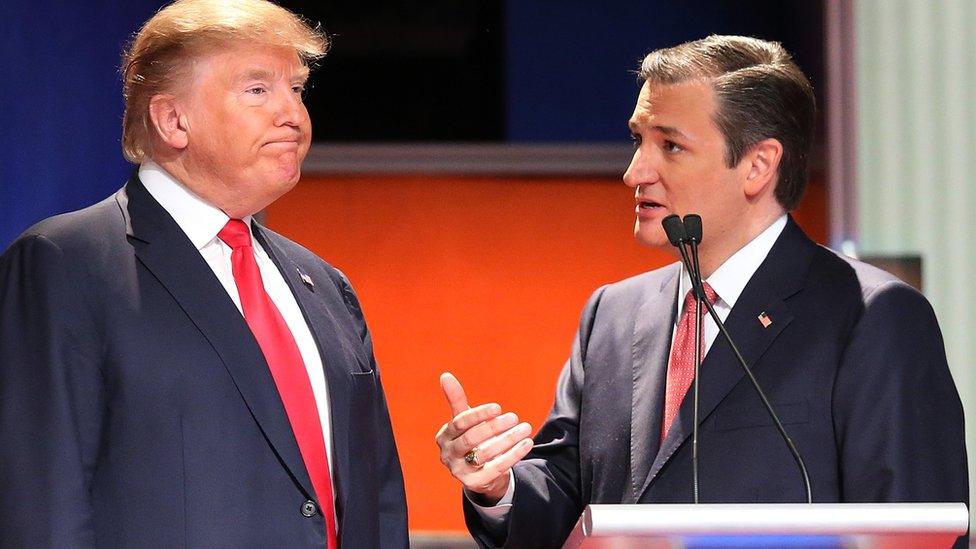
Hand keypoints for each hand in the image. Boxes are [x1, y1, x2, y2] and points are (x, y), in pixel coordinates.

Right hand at [435, 372, 533, 504]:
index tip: (498, 407)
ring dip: (507, 440)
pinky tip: (527, 443)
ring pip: (484, 453)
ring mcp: (460, 471)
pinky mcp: (475, 483)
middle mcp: (448, 455)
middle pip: (471, 439)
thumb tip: (445, 375)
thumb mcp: (464, 420)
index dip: (479, 414)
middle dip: (494, 427)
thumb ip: (456, 399)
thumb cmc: (472, 439)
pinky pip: (497, 468)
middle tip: (514, 417)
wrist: (480, 472)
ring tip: (525, 428)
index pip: (460, 423)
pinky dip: (513, 455)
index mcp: (444, 436)